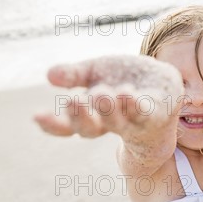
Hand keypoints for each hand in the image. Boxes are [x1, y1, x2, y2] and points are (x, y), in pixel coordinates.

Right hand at [34, 55, 182, 137]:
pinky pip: (144, 112)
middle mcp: (111, 123)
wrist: (165, 87)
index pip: (68, 126)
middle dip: (81, 117)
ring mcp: (134, 121)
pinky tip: (127, 93)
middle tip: (73, 101)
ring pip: (118, 123)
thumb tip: (49, 74)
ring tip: (103, 94)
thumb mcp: (96, 72)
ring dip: (109, 110)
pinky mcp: (156, 112)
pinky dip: (135, 105)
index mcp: (92, 115)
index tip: (36, 115)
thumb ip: (75, 74)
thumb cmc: (126, 81)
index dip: (52, 124)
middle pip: (91, 129)